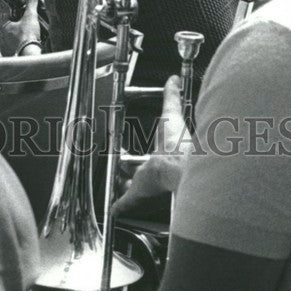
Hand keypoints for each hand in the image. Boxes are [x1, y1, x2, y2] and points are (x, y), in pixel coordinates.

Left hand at [0, 0, 42, 55]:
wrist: (30, 58)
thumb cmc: (27, 38)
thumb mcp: (30, 16)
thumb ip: (30, 1)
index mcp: (2, 27)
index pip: (7, 14)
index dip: (17, 11)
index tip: (24, 12)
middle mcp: (1, 38)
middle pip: (10, 26)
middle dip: (19, 24)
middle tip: (29, 24)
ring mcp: (5, 48)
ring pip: (12, 37)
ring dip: (19, 35)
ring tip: (29, 35)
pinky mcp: (11, 56)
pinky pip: (15, 47)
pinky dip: (20, 45)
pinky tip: (28, 44)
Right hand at [113, 75, 190, 216]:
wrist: (179, 165)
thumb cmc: (178, 141)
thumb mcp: (171, 113)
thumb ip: (171, 97)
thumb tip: (173, 80)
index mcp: (164, 154)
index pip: (154, 156)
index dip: (149, 156)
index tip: (147, 155)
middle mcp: (156, 171)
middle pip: (143, 174)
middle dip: (136, 174)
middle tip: (128, 172)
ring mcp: (147, 184)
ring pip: (134, 188)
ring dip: (127, 189)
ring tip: (119, 187)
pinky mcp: (138, 194)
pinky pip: (124, 203)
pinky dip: (118, 206)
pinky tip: (112, 209)